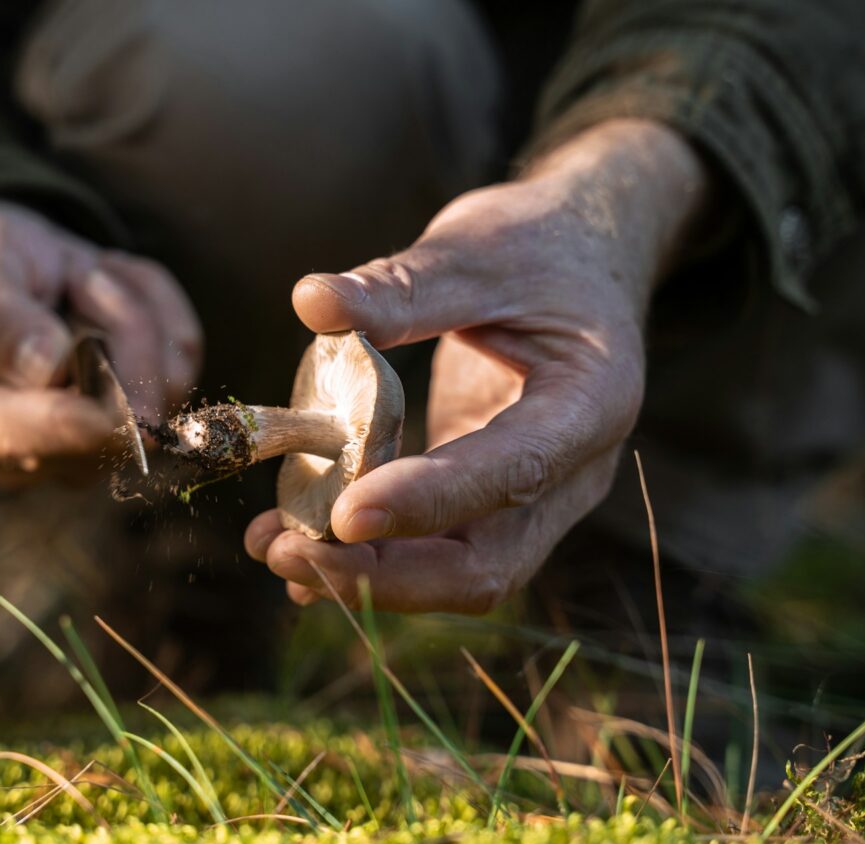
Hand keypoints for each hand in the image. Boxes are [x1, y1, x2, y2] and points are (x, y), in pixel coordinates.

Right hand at [0, 200, 200, 472]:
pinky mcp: (143, 414)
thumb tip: (43, 368)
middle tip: (77, 276)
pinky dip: (158, 306)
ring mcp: (91, 442)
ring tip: (85, 281)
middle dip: (114, 327)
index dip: (70, 427)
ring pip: (161, 385)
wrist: (14, 264)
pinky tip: (114, 293)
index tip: (108, 410)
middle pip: (110, 419)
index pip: (22, 439)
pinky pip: (182, 356)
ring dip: (134, 310)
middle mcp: (30, 449)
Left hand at [245, 119, 709, 612]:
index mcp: (590, 401)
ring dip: (366, 576)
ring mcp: (535, 497)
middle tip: (290, 554)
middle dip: (386, 573)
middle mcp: (572, 470)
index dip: (431, 501)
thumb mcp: (476, 249)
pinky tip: (299, 547)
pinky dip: (370, 557)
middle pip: (488, 561)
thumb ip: (403, 286)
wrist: (586, 258)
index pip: (514, 470)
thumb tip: (311, 301)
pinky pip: (436, 549)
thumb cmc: (540, 246)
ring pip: (458, 572)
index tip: (344, 514)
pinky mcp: (491, 501)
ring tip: (275, 549)